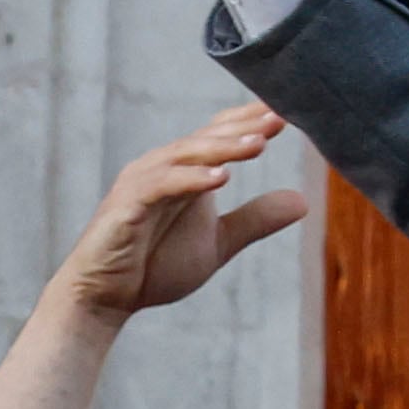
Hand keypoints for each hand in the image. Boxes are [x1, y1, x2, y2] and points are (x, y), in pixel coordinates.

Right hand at [51, 102, 309, 324]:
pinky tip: (220, 178)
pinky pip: (162, 185)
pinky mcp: (127, 206)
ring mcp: (142, 182)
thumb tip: (304, 201)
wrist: (104, 298)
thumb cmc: (155, 265)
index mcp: (185, 169)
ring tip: (259, 144)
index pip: (221, 132)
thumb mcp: (218, 243)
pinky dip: (190, 179)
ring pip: (186, 154)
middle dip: (245, 126)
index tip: (290, 109)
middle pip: (208, 136)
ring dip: (223, 147)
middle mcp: (163, 166)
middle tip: (281, 115)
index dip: (252, 120)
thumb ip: (255, 219)